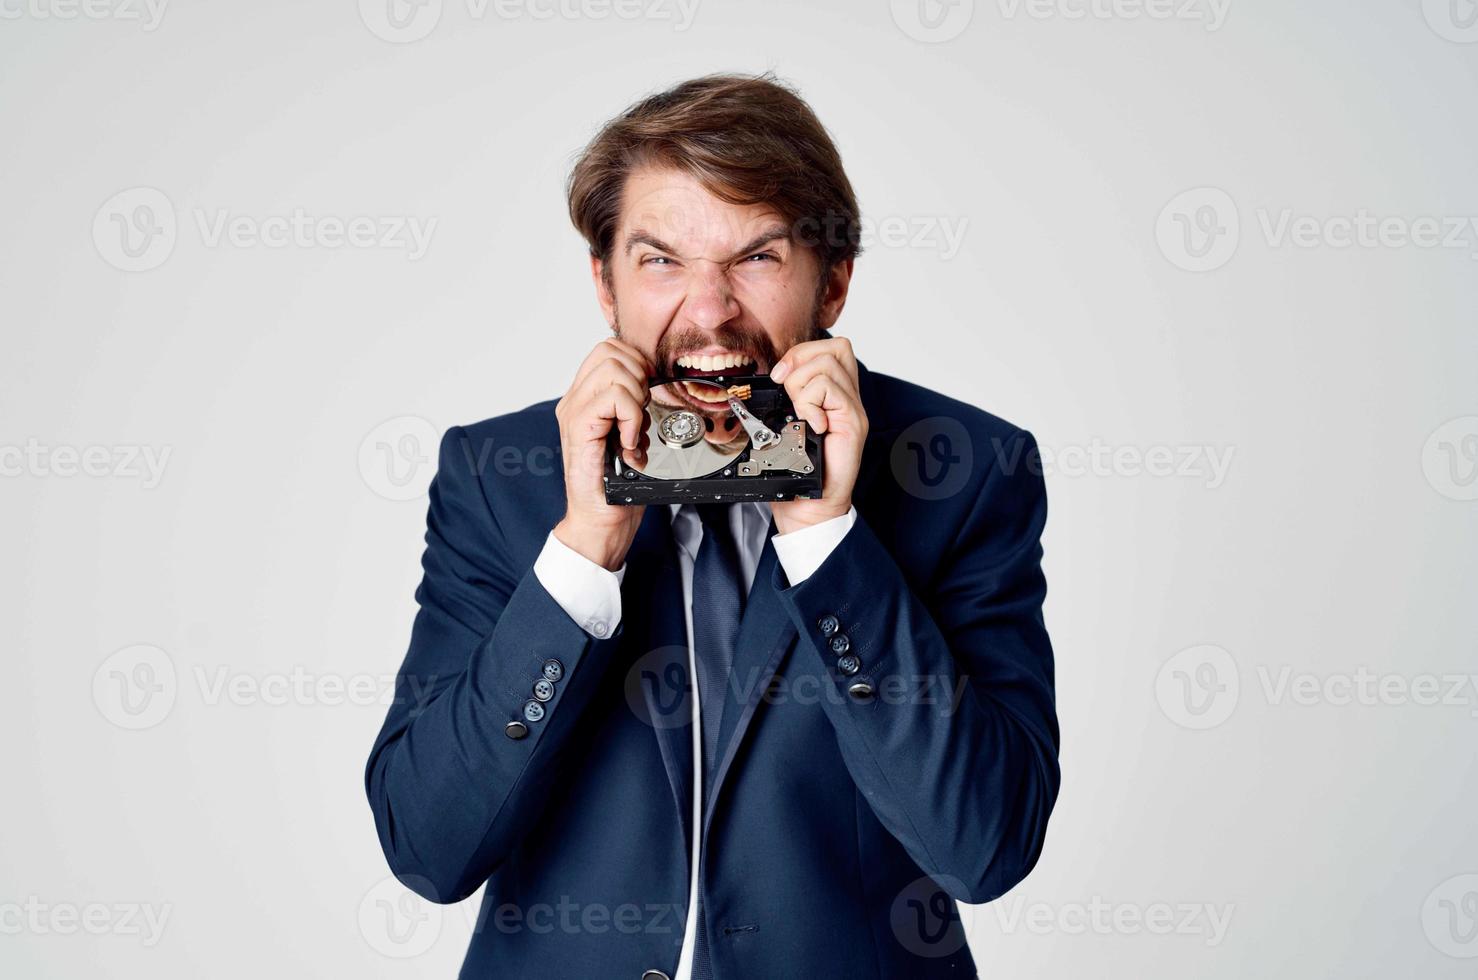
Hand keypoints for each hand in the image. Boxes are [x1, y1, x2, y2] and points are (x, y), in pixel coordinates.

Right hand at [553, 337, 651, 569]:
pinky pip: (614, 397)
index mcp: (585, 397)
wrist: (600, 520)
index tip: (648, 393)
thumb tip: (656, 382)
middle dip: (639, 374)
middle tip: (642, 410)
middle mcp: (574, 400)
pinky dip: (631, 416)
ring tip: (634, 428)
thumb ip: (634, 406)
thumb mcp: (631, 435)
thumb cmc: (617, 485)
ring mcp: (573, 412)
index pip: (610, 349)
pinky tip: (629, 441)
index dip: (637, 362)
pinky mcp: (579, 428)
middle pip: (610, 350)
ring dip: (636, 397)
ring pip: (613, 368)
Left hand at [769, 336, 867, 534]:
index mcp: (833, 395)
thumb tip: (774, 374)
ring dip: (802, 385)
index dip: (801, 353)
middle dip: (802, 359)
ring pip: (828, 365)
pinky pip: (829, 390)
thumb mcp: (786, 423)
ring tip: (799, 412)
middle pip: (836, 347)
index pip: (830, 348)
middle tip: (785, 385)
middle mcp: (848, 398)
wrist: (809, 504)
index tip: (778, 377)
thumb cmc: (796, 469)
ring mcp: (853, 409)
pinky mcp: (853, 422)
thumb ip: (788, 397)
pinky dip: (810, 402)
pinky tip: (810, 424)